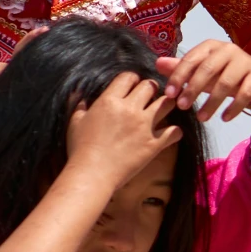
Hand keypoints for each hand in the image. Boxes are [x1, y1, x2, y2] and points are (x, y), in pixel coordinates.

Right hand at [65, 72, 180, 186]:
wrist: (91, 174)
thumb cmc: (80, 150)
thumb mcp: (75, 123)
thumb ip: (79, 106)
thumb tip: (79, 97)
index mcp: (109, 101)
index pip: (128, 77)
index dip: (132, 79)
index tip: (132, 87)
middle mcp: (130, 109)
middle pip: (150, 86)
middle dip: (151, 89)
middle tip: (149, 97)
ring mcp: (144, 126)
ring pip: (167, 103)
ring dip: (167, 104)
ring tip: (163, 109)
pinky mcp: (154, 144)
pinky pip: (175, 131)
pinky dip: (175, 131)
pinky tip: (170, 134)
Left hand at [156, 40, 250, 121]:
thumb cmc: (225, 73)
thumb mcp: (203, 71)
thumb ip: (182, 68)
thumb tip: (158, 63)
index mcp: (210, 47)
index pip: (191, 59)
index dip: (179, 76)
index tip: (169, 95)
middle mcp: (228, 50)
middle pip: (208, 69)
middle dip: (193, 89)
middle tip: (182, 107)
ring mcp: (245, 62)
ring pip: (226, 83)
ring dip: (212, 102)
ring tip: (201, 118)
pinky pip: (245, 93)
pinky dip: (234, 107)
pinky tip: (224, 118)